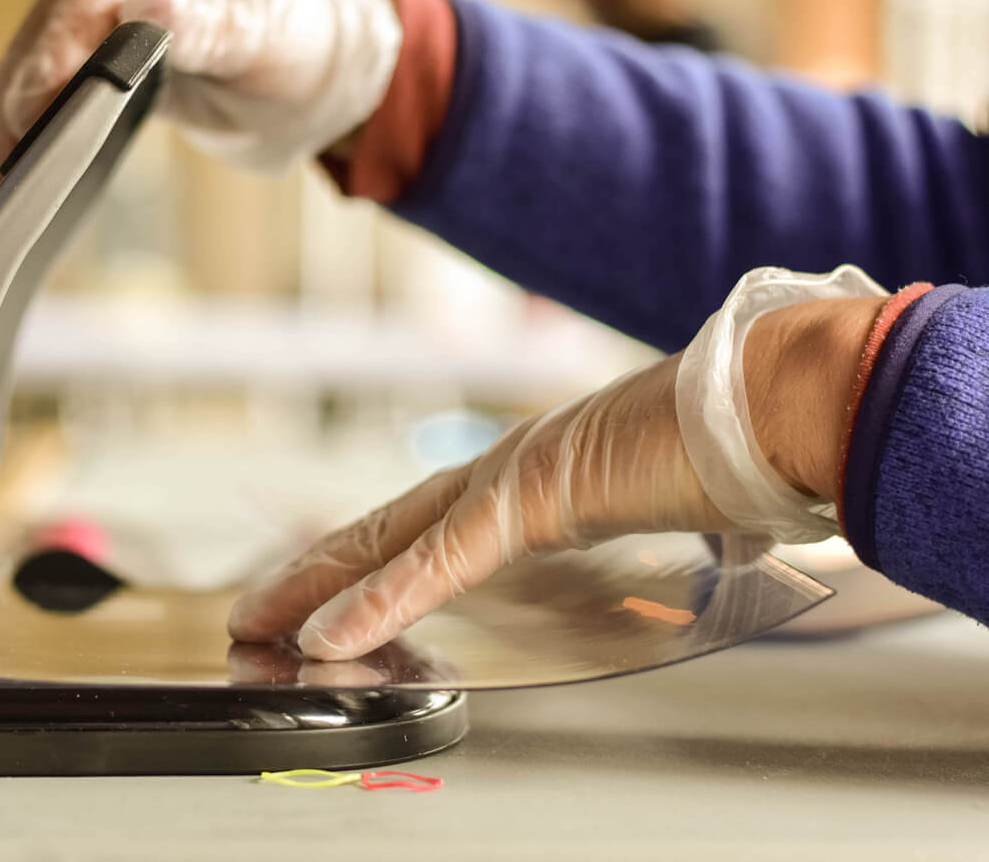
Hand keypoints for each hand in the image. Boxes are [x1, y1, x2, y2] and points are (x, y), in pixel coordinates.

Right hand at [0, 0, 400, 191]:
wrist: (322, 62)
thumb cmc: (304, 37)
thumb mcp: (268, 32)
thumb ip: (210, 20)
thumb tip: (150, 2)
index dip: (54, 50)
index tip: (33, 104)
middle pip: (43, 32)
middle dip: (13, 98)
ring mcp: (99, 17)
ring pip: (29, 65)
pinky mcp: (96, 62)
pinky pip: (39, 91)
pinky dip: (8, 128)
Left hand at [229, 270, 883, 660]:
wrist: (775, 397)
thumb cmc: (738, 444)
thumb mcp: (688, 503)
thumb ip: (678, 529)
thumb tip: (715, 546)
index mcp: (536, 472)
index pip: (426, 525)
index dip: (367, 559)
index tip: (322, 592)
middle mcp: (506, 467)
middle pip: (384, 528)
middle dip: (313, 572)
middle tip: (254, 609)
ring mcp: (509, 477)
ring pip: (389, 543)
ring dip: (318, 589)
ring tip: (259, 624)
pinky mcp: (530, 497)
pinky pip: (438, 563)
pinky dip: (379, 602)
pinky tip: (329, 632)